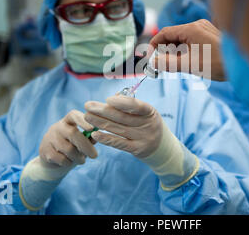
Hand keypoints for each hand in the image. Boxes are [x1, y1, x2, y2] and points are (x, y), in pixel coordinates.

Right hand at [20, 110, 97, 210]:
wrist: (52, 160)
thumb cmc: (72, 146)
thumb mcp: (81, 141)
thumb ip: (89, 138)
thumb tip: (97, 136)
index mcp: (68, 121)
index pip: (74, 115)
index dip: (83, 121)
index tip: (92, 129)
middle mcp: (57, 127)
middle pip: (72, 133)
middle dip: (86, 146)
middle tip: (95, 155)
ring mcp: (50, 138)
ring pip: (68, 149)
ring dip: (78, 157)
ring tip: (82, 161)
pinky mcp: (45, 151)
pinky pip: (61, 159)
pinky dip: (69, 163)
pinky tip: (70, 162)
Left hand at [84, 95, 198, 190]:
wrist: (161, 146)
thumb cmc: (148, 124)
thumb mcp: (145, 113)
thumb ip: (130, 105)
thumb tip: (112, 98)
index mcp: (150, 112)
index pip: (136, 106)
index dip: (122, 102)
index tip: (107, 99)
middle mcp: (148, 125)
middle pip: (122, 117)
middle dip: (103, 110)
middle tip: (87, 105)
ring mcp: (143, 138)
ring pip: (118, 129)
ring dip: (100, 122)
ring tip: (87, 116)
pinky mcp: (137, 150)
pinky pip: (119, 143)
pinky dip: (106, 138)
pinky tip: (94, 133)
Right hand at [148, 19, 225, 80]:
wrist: (242, 65)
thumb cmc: (218, 63)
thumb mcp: (190, 65)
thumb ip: (168, 63)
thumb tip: (152, 62)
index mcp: (191, 29)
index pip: (165, 32)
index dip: (154, 44)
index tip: (149, 57)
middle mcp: (197, 26)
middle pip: (173, 35)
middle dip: (165, 50)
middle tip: (162, 65)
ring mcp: (204, 30)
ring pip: (182, 39)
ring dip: (175, 52)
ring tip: (177, 66)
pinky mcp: (209, 37)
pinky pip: (191, 42)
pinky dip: (185, 51)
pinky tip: (188, 62)